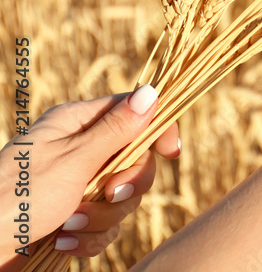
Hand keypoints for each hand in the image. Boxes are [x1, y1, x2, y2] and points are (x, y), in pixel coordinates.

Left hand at [0, 85, 179, 261]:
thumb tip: (152, 92)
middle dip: (125, 186)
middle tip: (106, 195)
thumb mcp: (73, 160)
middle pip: (135, 160)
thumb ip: (117, 129)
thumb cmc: (16, 198)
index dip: (158, 131)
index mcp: (77, 124)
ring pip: (122, 197)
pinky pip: (105, 225)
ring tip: (67, 225)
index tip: (170, 154)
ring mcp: (77, 185)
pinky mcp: (74, 216)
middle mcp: (80, 150)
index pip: (135, 113)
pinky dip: (88, 237)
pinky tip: (62, 242)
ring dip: (100, 218)